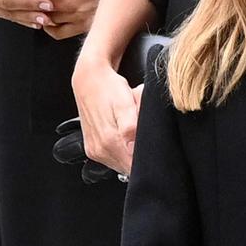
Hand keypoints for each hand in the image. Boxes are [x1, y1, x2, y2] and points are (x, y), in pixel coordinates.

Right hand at [72, 56, 142, 173]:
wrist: (90, 78)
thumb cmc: (110, 87)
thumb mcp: (125, 102)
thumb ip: (130, 127)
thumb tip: (134, 149)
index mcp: (108, 141)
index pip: (133, 166)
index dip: (147, 160)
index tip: (154, 148)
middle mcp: (99, 150)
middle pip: (128, 167)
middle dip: (139, 154)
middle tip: (144, 133)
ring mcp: (94, 151)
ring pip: (121, 163)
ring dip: (130, 151)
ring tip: (132, 131)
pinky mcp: (92, 149)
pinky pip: (112, 158)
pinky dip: (121, 149)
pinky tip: (124, 133)